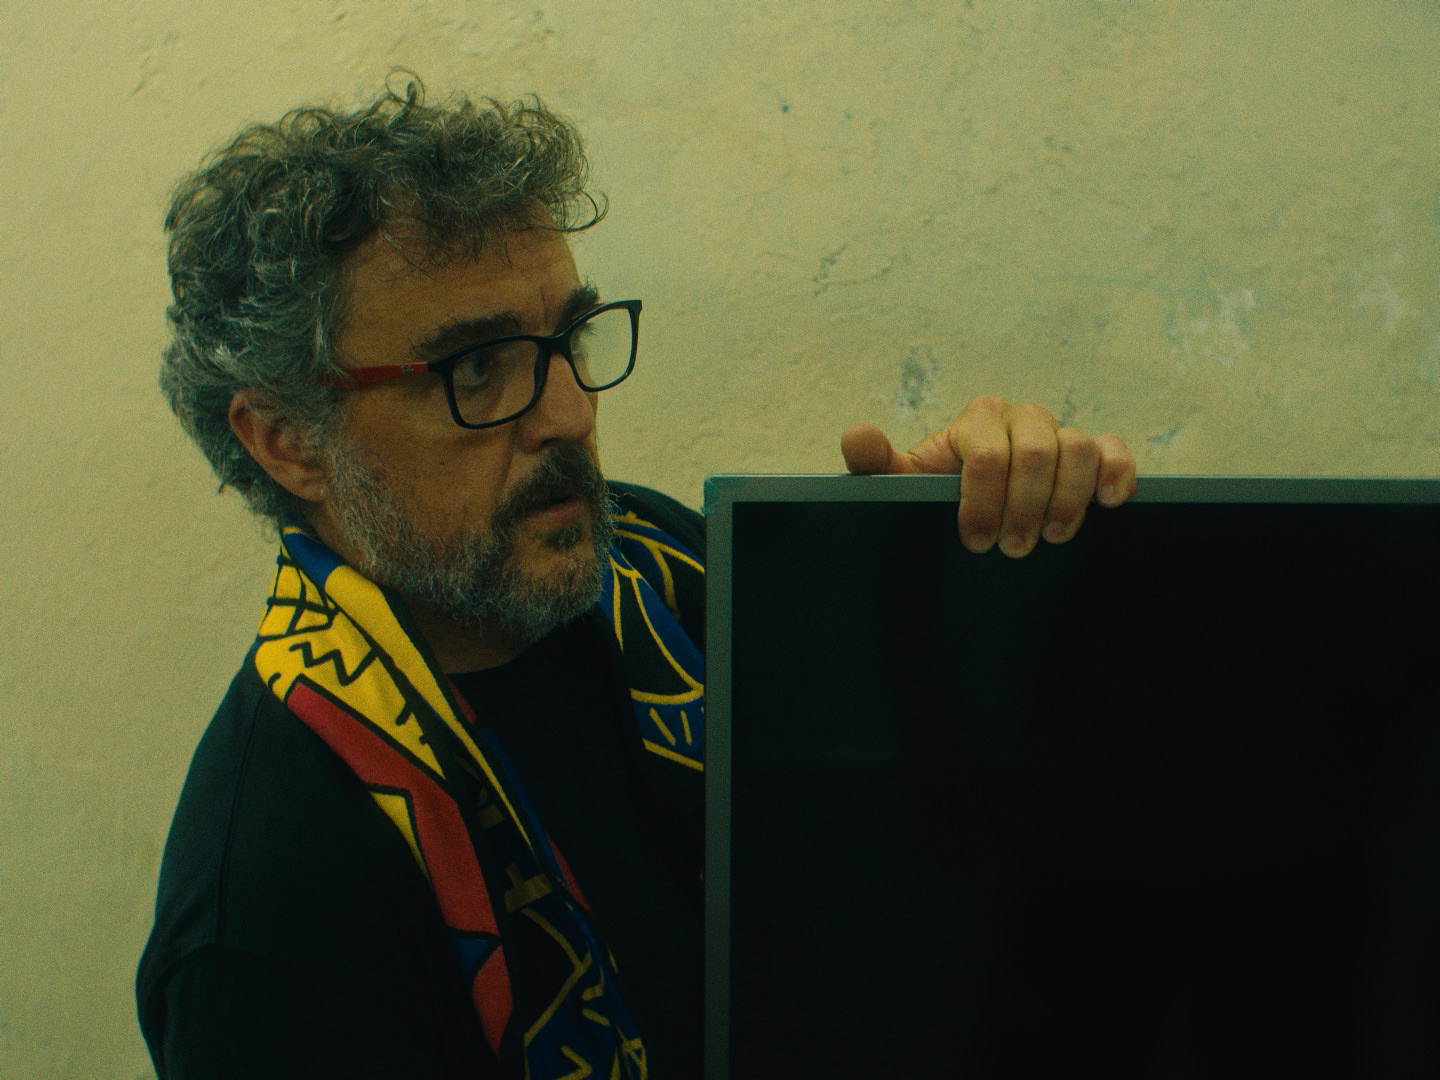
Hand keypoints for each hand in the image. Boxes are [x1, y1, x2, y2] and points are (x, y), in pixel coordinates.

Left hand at [840, 396, 1135, 556]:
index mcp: (976, 421)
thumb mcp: (902, 485)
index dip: (983, 500)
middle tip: (1013, 549)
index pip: (986, 454)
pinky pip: (1113, 450)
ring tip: (1052, 538)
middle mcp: (1020, 419)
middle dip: (1025, 505)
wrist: (969, 508)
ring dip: (1068, 498)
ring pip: (1078, 448)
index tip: (974, 541)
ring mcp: (1059, 434)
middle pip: (1038, 451)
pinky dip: (1116, 472)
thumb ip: (876, 464)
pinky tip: (1109, 503)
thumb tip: (857, 437)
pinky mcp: (1092, 453)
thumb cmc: (935, 494)